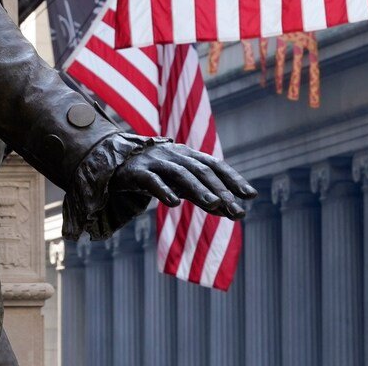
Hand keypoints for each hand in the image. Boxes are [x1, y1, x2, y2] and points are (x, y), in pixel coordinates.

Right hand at [109, 143, 256, 218]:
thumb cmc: (155, 173)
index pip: (215, 165)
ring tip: (214, 204)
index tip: (251, 195)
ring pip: (180, 174)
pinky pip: (152, 180)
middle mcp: (175, 155)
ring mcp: (156, 162)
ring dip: (199, 189)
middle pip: (202, 171)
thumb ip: (203, 195)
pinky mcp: (137, 172)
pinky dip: (163, 190)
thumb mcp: (180, 184)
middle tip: (238, 211)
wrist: (116, 162)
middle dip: (221, 190)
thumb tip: (230, 211)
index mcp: (188, 156)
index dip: (234, 179)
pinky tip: (174, 203)